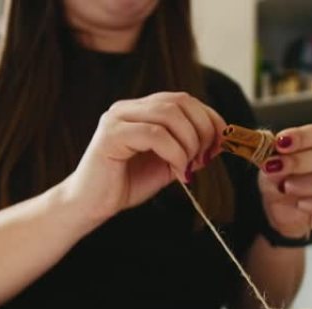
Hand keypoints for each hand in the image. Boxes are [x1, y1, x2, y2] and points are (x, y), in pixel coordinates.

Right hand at [63, 92, 225, 221]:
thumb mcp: (167, 164)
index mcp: (140, 110)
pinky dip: (175, 153)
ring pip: (169, 115)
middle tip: (205, 157)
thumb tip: (219, 140)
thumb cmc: (125, 185)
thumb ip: (188, 150)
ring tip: (188, 167)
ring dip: (189, 142)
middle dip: (202, 129)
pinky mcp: (111, 135)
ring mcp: (117, 118)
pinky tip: (177, 172)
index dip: (209, 117)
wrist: (90, 205)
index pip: (182, 99)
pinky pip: (155, 134)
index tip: (221, 142)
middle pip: (179, 102)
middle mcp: (128, 108)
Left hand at [258, 124, 311, 237]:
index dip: (301, 138)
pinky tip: (299, 204)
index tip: (279, 143)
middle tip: (274, 166)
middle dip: (298, 161)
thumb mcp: (275, 167)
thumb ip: (275, 161)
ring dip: (303, 183)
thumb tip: (272, 161)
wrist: (288, 210)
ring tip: (285, 187)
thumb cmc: (284, 180)